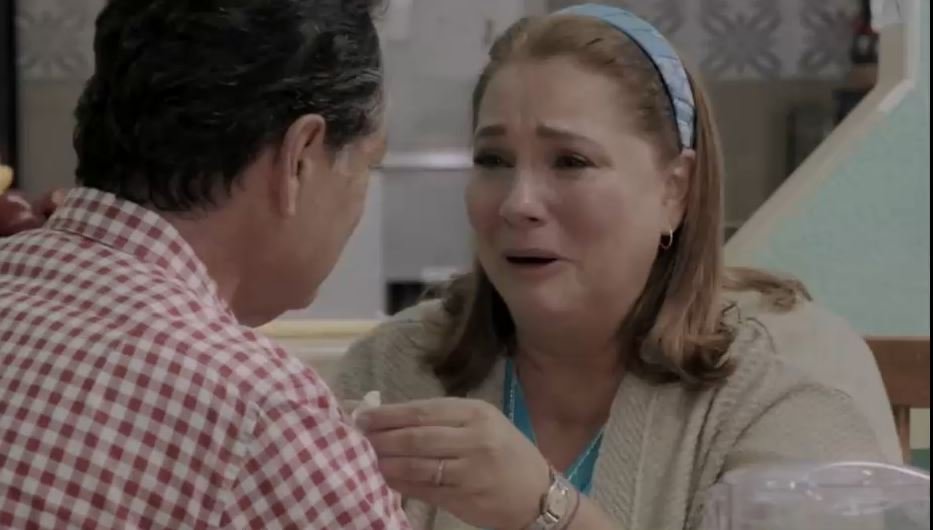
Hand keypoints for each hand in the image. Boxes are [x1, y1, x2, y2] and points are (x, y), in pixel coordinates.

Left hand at [357, 398, 550, 529]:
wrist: (539, 495)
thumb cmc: (507, 454)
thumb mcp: (484, 425)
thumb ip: (444, 420)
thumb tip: (392, 420)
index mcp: (477, 413)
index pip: (423, 410)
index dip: (389, 415)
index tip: (363, 417)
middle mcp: (475, 439)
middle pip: (416, 437)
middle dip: (381, 438)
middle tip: (356, 438)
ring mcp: (470, 470)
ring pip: (417, 465)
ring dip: (385, 462)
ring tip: (364, 459)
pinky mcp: (465, 497)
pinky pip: (424, 489)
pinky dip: (400, 484)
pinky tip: (384, 479)